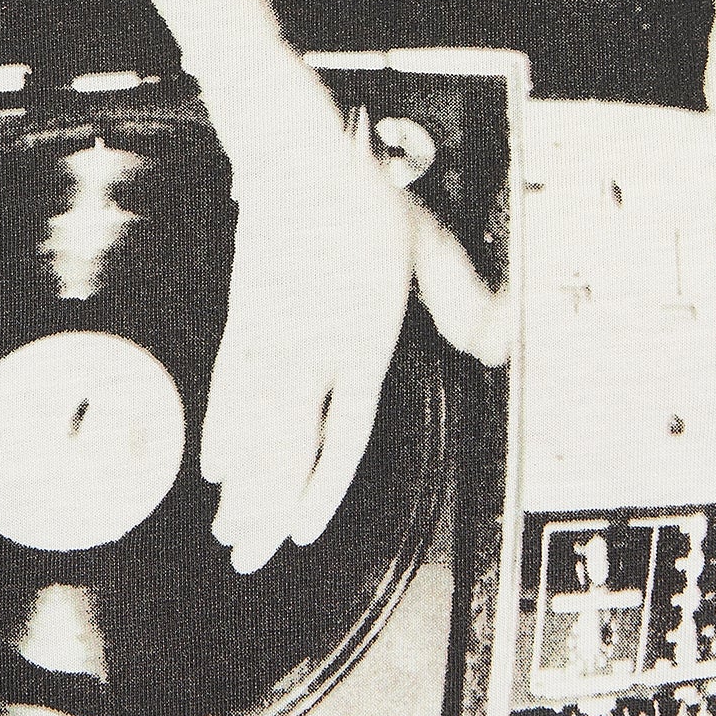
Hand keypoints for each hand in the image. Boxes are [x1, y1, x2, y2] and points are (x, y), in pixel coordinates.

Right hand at [199, 92, 416, 573]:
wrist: (299, 159)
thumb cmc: (364, 200)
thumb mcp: (429, 247)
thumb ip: (462, 300)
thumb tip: (502, 338)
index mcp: (358, 339)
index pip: (340, 434)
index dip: (318, 488)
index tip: (301, 527)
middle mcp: (309, 349)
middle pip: (283, 446)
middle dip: (264, 508)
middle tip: (248, 556)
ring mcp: (269, 338)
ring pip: (251, 427)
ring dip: (240, 484)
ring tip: (230, 529)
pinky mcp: (245, 321)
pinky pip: (229, 389)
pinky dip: (221, 430)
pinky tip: (214, 461)